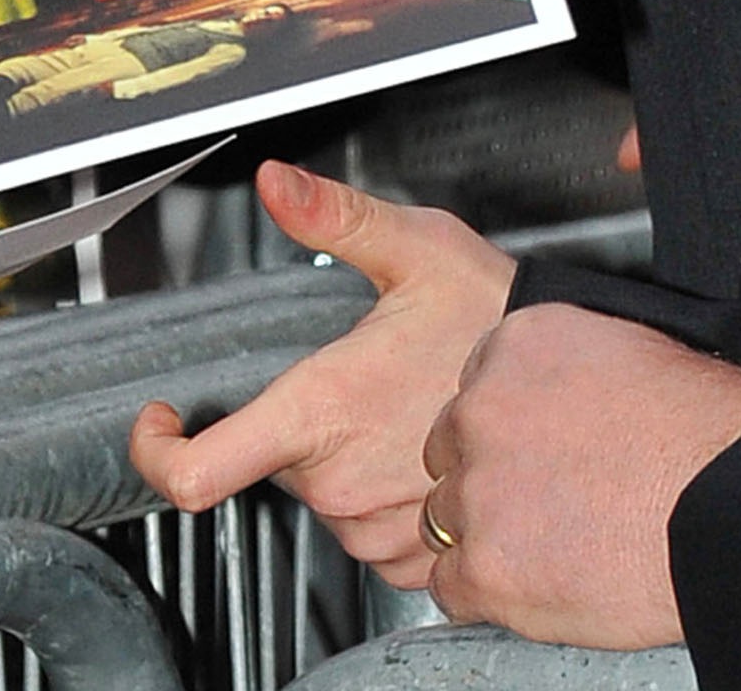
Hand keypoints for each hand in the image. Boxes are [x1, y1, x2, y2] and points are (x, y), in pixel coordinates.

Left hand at [130, 164, 515, 579]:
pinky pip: (380, 541)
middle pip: (279, 469)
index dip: (159, 453)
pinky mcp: (421, 558)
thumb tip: (276, 182)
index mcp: (322, 410)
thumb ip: (332, 216)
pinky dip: (394, 504)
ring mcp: (382, 528)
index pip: (197, 474)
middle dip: (310, 428)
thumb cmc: (499, 314)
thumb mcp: (414, 249)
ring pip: (330, 506)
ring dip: (353, 466)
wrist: (581, 382)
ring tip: (408, 417)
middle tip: (371, 384)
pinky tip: (427, 456)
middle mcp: (341, 483)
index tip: (162, 426)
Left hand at [420, 305, 740, 648]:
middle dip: (488, 477)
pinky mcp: (486, 567)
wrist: (739, 504)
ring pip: (444, 520)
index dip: (506, 426)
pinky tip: (533, 585)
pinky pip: (449, 586)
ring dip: (486, 536)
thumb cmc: (717, 432)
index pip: (475, 384)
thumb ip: (576, 370)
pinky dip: (485, 592)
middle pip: (450, 451)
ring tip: (550, 547)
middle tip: (545, 500)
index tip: (534, 446)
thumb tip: (567, 403)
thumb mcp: (640, 353)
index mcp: (522, 344)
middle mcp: (485, 408)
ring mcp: (480, 490)